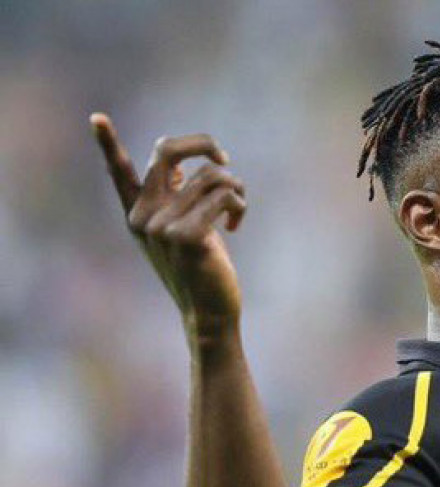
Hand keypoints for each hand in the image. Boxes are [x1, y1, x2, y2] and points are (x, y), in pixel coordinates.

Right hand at [90, 113, 246, 333]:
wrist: (208, 312)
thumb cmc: (201, 269)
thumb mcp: (183, 231)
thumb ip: (176, 202)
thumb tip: (182, 169)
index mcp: (138, 213)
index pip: (119, 172)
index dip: (107, 143)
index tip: (96, 117)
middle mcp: (144, 216)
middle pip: (168, 151)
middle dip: (205, 144)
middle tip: (225, 161)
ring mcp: (162, 226)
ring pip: (210, 175)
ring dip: (235, 186)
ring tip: (236, 209)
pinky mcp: (187, 236)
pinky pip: (223, 195)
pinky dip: (238, 203)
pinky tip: (235, 223)